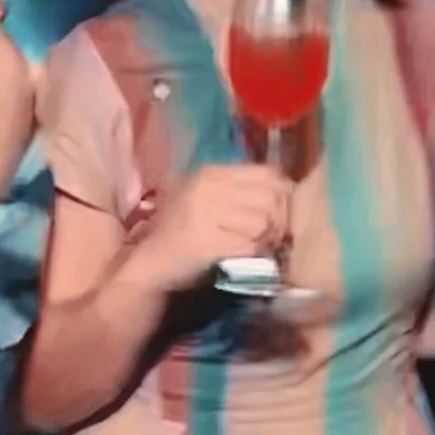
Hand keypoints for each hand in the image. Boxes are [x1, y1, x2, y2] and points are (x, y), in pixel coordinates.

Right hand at [124, 163, 291, 294]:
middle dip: (279, 220)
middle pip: (271, 197)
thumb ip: (238, 190)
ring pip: (263, 221)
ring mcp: (206, 213)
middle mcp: (208, 187)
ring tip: (256, 247)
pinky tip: (242, 257)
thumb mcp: (204, 197)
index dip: (283, 194)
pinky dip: (252, 254)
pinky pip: (249, 245)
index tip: (280, 212)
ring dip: (266, 239)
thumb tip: (284, 190)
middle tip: (272, 236)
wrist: (149, 262)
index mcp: (210, 172)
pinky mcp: (207, 241)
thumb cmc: (179, 231)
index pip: (268, 172)